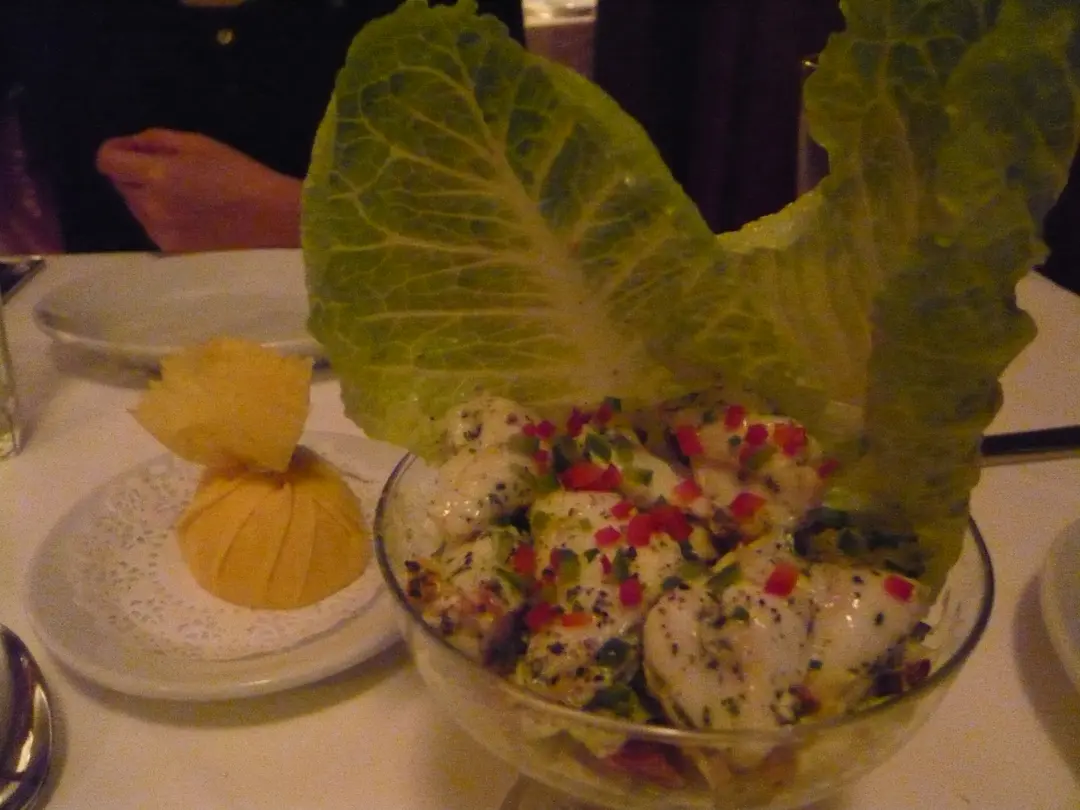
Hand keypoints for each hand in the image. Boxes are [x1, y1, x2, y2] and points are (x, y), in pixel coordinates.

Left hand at [95, 128, 301, 251]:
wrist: (272, 219)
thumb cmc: (239, 174)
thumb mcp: (198, 143)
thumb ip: (156, 140)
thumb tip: (130, 146)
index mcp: (157, 175)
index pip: (107, 161)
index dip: (114, 150)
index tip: (130, 149)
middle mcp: (150, 206)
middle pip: (120, 184)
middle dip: (135, 173)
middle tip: (168, 170)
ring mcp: (159, 232)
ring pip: (134, 207)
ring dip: (147, 196)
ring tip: (183, 195)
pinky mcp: (171, 250)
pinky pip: (151, 226)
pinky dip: (161, 216)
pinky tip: (190, 215)